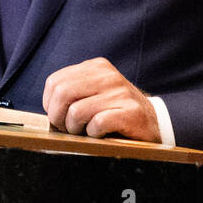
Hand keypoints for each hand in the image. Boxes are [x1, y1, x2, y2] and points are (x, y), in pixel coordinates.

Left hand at [42, 57, 160, 142]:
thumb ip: (73, 93)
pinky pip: (97, 124)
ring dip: (76, 130)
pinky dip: (93, 134)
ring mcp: (120, 93)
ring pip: (77, 111)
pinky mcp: (130, 112)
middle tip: (68, 129)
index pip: (54, 82)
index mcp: (95, 67)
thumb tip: (49, 108)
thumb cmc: (115, 112)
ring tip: (86, 132)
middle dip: (59, 118)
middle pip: (62, 93)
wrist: (154, 123)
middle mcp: (108, 76)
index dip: (50, 105)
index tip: (60, 118)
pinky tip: (102, 134)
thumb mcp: (94, 93)